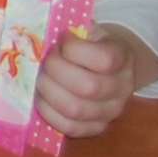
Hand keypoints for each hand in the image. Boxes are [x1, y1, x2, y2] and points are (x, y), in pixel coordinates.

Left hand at [37, 25, 157, 140]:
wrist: (106, 67)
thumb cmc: (87, 44)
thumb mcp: (85, 30)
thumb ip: (69, 29)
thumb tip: (36, 29)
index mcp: (121, 58)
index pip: (103, 59)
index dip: (74, 49)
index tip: (62, 41)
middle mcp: (121, 87)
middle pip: (87, 87)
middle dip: (55, 71)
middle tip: (45, 62)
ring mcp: (110, 111)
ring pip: (75, 109)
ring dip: (48, 92)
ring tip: (40, 79)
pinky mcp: (96, 127)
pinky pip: (70, 127)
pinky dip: (49, 113)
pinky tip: (42, 98)